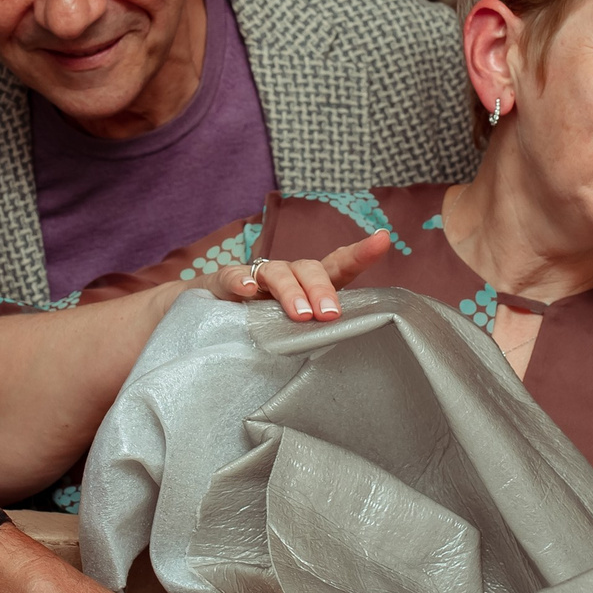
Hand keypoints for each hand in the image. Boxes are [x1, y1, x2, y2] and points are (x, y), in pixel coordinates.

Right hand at [206, 231, 391, 321]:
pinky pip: (232, 276)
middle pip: (309, 268)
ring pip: (277, 272)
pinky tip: (247, 292)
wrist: (210, 314)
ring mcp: (256, 276)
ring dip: (291, 291)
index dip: (360, 253)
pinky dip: (240, 282)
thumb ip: (318, 333)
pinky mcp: (224, 281)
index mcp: (309, 284)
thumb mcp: (294, 327)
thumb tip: (353, 353)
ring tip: (300, 314)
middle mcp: (287, 274)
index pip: (338, 265)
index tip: (382, 239)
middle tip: (328, 314)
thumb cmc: (263, 321)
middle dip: (322, 289)